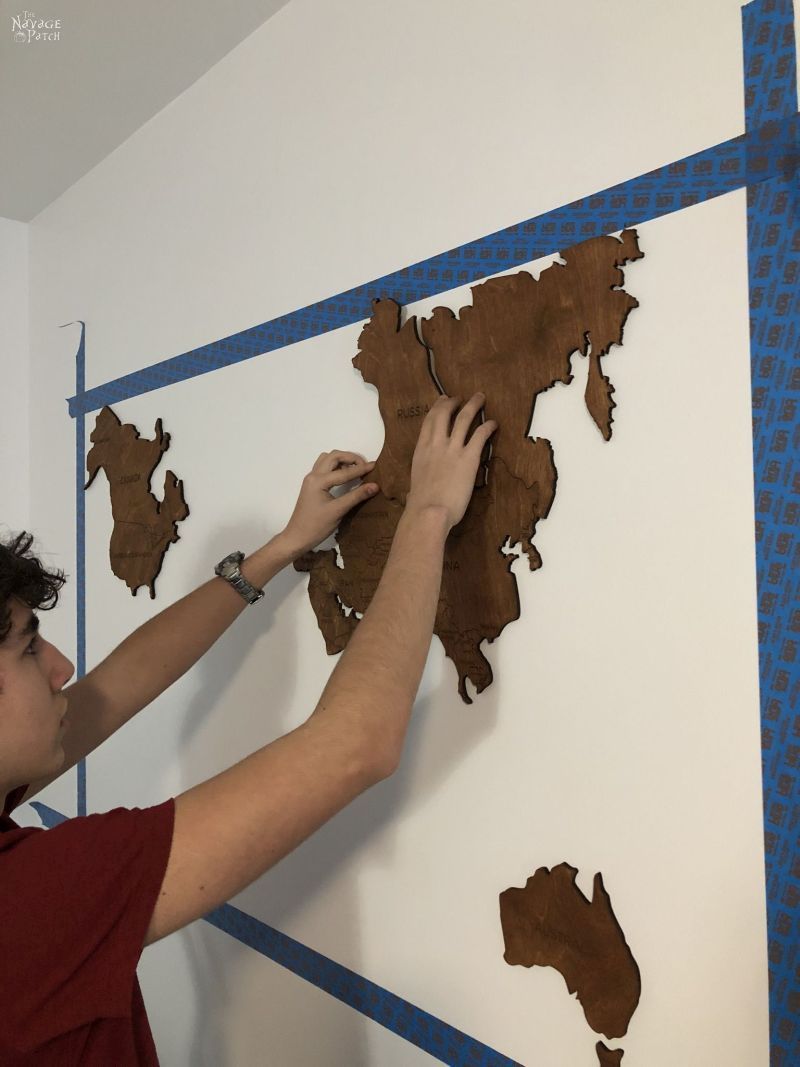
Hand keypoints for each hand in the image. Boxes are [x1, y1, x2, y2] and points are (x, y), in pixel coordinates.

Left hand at [280, 451, 377, 557]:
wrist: (297, 537)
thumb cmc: (316, 526)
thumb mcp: (338, 511)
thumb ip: (357, 496)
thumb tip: (375, 485)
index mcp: (318, 481)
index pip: (344, 472)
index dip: (361, 469)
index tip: (375, 466)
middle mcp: (313, 475)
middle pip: (333, 456)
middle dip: (350, 458)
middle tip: (364, 466)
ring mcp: (311, 480)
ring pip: (327, 460)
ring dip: (342, 460)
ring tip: (355, 470)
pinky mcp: (312, 485)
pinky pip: (324, 468)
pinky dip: (336, 467)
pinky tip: (345, 476)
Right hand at [405, 393, 496, 528]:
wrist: (429, 511)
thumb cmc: (420, 505)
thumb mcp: (415, 486)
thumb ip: (418, 482)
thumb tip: (413, 494)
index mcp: (421, 450)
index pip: (429, 422)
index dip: (436, 408)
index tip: (442, 401)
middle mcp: (436, 444)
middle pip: (444, 414)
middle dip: (453, 402)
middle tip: (460, 397)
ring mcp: (453, 449)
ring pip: (464, 418)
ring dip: (473, 406)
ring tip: (480, 398)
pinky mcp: (469, 458)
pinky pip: (480, 435)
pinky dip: (487, 426)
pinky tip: (493, 423)